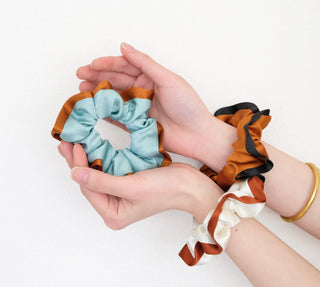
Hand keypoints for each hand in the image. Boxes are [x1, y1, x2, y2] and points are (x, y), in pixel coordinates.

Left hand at [58, 141, 221, 228]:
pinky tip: (92, 147)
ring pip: (96, 175)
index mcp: (113, 214)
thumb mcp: (132, 187)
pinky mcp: (127, 183)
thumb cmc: (165, 190)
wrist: (190, 186)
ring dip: (87, 158)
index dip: (79, 167)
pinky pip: (108, 170)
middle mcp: (114, 207)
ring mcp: (120, 195)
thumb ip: (102, 182)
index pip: (88, 188)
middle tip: (66, 142)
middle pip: (89, 182)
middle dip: (78, 162)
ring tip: (73, 143)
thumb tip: (74, 174)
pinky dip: (100, 157)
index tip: (75, 145)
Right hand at [76, 42, 218, 160]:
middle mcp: (143, 90)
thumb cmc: (188, 106)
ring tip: (82, 90)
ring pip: (114, 97)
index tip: (92, 65)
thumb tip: (125, 47)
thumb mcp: (168, 79)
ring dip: (98, 93)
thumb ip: (145, 64)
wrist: (196, 135)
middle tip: (80, 76)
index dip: (107, 64)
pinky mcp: (135, 124)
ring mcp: (138, 108)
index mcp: (151, 77)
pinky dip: (105, 112)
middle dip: (97, 76)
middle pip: (116, 80)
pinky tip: (94, 107)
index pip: (125, 66)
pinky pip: (117, 117)